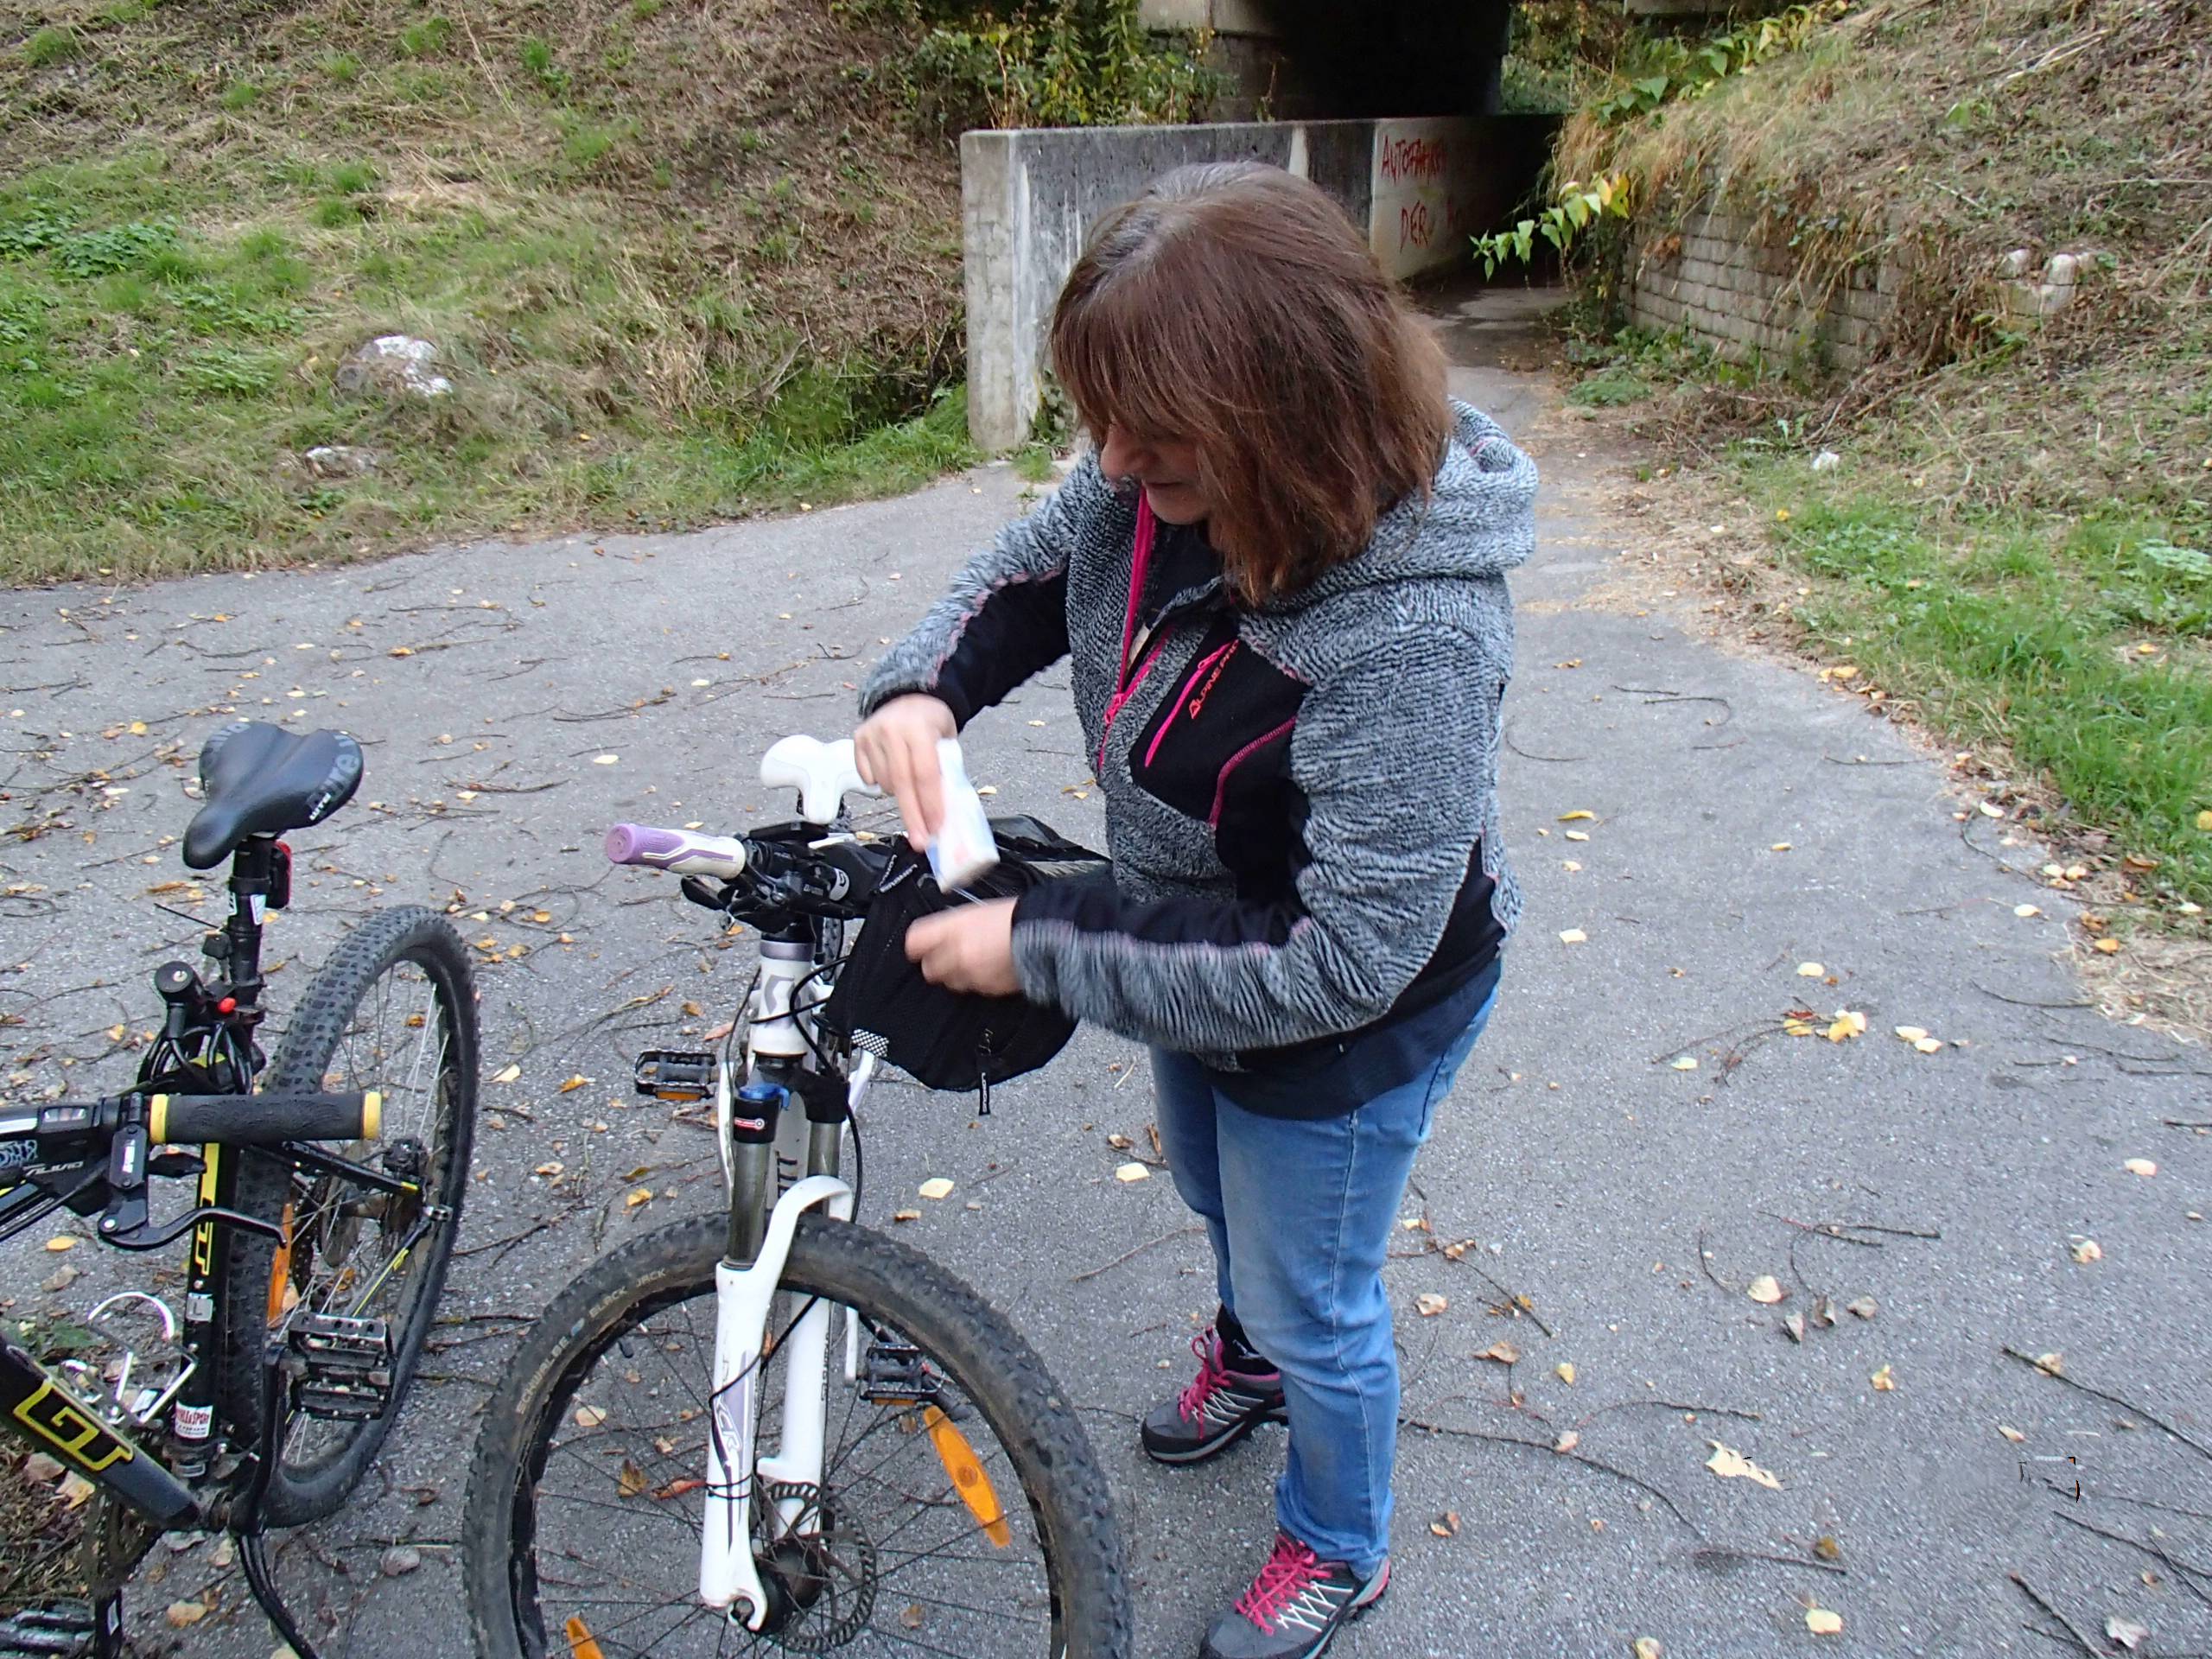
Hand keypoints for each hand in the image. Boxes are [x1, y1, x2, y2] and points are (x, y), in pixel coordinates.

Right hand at [854, 694, 956, 847]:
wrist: (909, 695)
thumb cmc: (932, 723)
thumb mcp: (947, 741)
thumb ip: (944, 771)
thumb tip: (942, 813)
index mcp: (919, 728)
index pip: (925, 774)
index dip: (931, 804)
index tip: (936, 828)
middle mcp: (892, 730)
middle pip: (902, 784)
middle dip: (912, 816)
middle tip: (920, 840)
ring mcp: (872, 734)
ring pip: (884, 783)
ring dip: (899, 796)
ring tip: (911, 790)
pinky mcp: (858, 739)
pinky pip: (868, 777)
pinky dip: (881, 783)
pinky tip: (892, 774)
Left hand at [905, 900, 1018, 996]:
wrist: (1045, 935)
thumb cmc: (1015, 917)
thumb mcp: (977, 911)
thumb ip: (954, 926)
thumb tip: (940, 936)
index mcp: (954, 927)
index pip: (915, 941)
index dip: (915, 946)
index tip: (918, 948)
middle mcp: (958, 952)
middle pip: (929, 968)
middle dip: (936, 964)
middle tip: (945, 958)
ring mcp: (971, 973)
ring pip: (949, 982)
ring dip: (956, 974)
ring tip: (972, 963)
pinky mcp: (987, 989)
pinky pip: (973, 988)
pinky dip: (977, 981)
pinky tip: (989, 968)